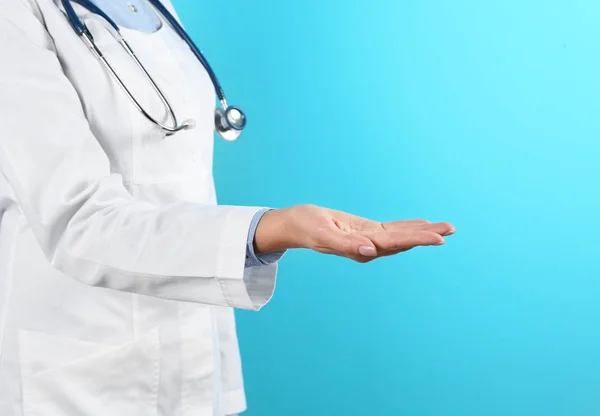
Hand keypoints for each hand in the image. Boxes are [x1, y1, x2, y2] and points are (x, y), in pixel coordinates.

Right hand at [254, 204, 454, 262]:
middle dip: (427, 236)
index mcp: (360, 247)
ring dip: (422, 231)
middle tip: (452, 229)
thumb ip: (346, 245)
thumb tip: (370, 252)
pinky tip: (422, 223)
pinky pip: (391, 229)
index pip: (394, 244)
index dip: (417, 240)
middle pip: (403, 241)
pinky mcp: (365, 230)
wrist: (294, 225)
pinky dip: (408, 225)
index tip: (439, 238)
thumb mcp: (322, 234)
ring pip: (400, 235)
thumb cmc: (304, 227)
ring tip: (446, 227)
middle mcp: (368, 246)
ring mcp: (367, 239)